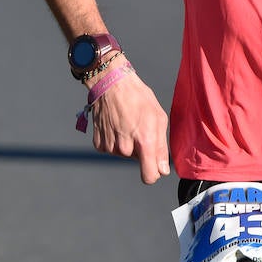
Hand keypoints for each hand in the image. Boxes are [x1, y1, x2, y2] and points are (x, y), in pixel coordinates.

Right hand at [87, 66, 170, 183]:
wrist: (111, 84)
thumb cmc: (138, 98)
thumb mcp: (158, 117)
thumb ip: (162, 147)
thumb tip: (163, 170)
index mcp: (144, 141)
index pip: (149, 176)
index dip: (154, 173)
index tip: (155, 165)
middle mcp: (125, 147)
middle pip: (137, 161)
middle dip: (141, 149)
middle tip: (139, 128)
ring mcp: (110, 146)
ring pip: (124, 155)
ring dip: (127, 144)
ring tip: (127, 123)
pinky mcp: (99, 144)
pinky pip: (111, 150)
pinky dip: (114, 141)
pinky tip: (116, 125)